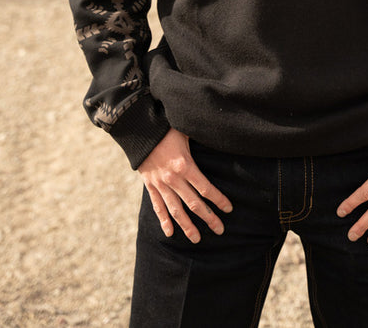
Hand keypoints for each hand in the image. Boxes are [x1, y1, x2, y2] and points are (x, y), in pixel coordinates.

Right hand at [138, 128, 232, 242]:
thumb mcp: (186, 131)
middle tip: (220, 230)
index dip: (218, 200)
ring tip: (196, 239)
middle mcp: (173, 179)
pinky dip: (163, 220)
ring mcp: (160, 184)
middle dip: (208, 218)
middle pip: (194, 203)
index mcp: (185, 165)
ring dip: (187, 226)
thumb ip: (202, 138)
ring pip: (176, 210)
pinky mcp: (150, 185)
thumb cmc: (166, 128)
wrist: (139, 130)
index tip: (229, 209)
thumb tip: (219, 135)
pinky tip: (170, 233)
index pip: (206, 188)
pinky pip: (157, 206)